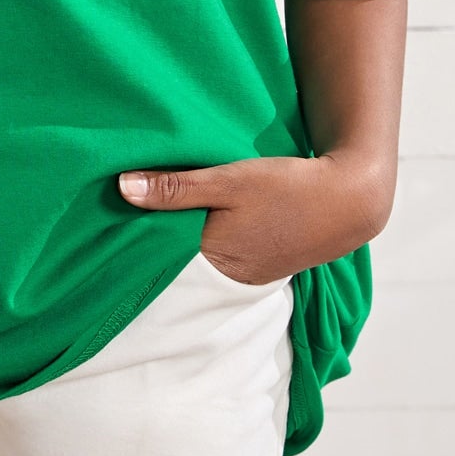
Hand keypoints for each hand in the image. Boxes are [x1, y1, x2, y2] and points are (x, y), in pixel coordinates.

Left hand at [115, 151, 388, 285]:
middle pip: (175, 259)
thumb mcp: (229, 180)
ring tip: (151, 215)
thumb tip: (121, 188)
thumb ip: (177, 187)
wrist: (349, 200)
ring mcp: (245, 272)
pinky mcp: (259, 261)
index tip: (105, 221)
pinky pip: (219, 253)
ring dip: (179, 236)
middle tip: (118, 216)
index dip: (133, 237)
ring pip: (197, 255)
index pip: (158, 255)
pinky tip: (196, 219)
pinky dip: (204, 237)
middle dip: (152, 240)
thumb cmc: (287, 188)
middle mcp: (226, 275)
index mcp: (213, 258)